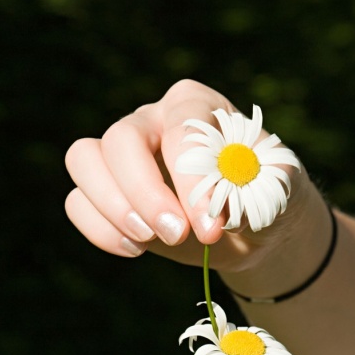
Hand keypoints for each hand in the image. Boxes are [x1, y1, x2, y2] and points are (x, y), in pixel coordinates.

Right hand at [64, 79, 311, 276]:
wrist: (252, 230)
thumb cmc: (265, 198)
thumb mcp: (277, 190)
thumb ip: (257, 188)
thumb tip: (217, 203)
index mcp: (195, 105)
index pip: (179, 130)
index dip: (191, 182)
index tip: (212, 227)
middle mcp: (151, 119)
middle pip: (121, 139)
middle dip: (145, 194)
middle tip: (176, 235)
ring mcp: (122, 154)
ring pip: (84, 161)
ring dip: (113, 208)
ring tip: (151, 241)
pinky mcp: (105, 191)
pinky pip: (77, 202)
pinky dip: (101, 231)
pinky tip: (138, 249)